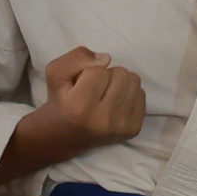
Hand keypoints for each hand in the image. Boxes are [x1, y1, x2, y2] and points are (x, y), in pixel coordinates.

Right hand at [0, 47, 146, 183]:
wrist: (63, 137)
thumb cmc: (60, 101)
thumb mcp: (55, 73)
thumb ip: (76, 58)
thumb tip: (107, 59)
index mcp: (79, 108)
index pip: (99, 70)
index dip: (89, 72)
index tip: (80, 85)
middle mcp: (103, 120)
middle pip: (121, 74)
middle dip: (107, 75)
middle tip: (94, 90)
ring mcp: (120, 127)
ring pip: (134, 81)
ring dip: (120, 82)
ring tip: (104, 95)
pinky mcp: (133, 130)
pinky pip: (141, 95)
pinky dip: (128, 94)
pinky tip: (114, 104)